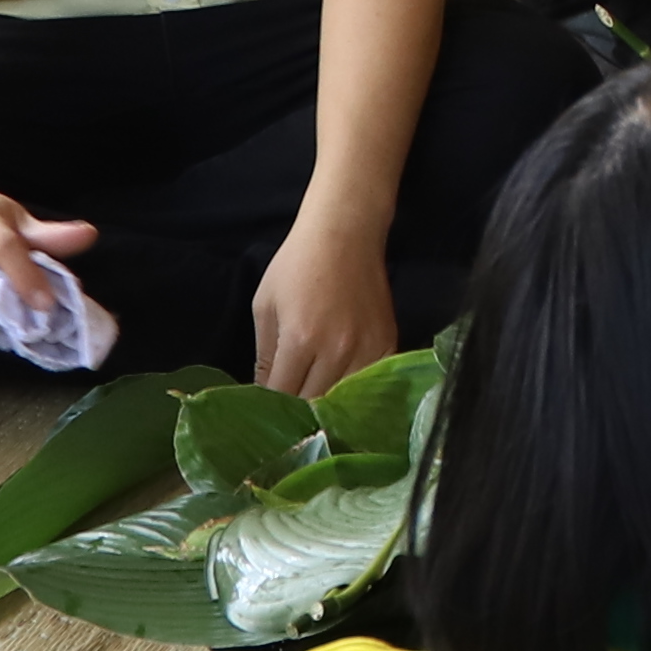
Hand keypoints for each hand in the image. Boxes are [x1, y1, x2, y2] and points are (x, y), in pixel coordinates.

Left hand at [253, 222, 399, 400]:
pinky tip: (343, 390)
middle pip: (315, 404)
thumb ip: (264, 356)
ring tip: (315, 409)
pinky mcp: (388, 343)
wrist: (346, 233)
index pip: (283, 396)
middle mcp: (337, 351)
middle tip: (288, 417)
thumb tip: (263, 395)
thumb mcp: (265, 307)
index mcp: (300, 341)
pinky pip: (370, 383)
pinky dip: (355, 391)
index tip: (264, 416)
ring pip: (345, 400)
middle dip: (298, 414)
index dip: (271, 411)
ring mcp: (367, 349)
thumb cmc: (297, 265)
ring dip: (328, 406)